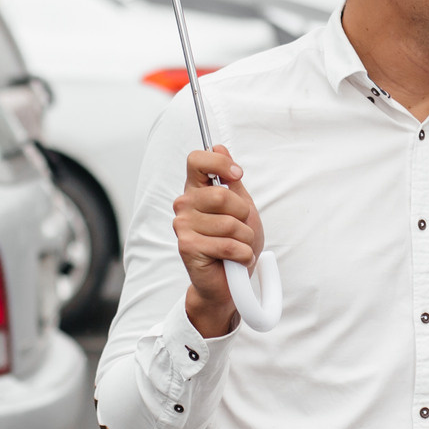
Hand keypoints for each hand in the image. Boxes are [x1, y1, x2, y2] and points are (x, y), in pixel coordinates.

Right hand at [173, 145, 259, 338]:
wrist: (229, 282)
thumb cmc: (234, 244)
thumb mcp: (241, 207)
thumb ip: (231, 180)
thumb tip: (219, 145)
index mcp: (196, 190)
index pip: (197, 160)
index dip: (219, 163)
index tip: (237, 175)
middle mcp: (185, 205)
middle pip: (221, 195)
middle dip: (244, 215)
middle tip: (241, 228)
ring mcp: (183, 226)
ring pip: (230, 223)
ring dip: (245, 239)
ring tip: (238, 247)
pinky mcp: (187, 247)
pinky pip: (228, 245)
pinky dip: (242, 254)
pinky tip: (236, 259)